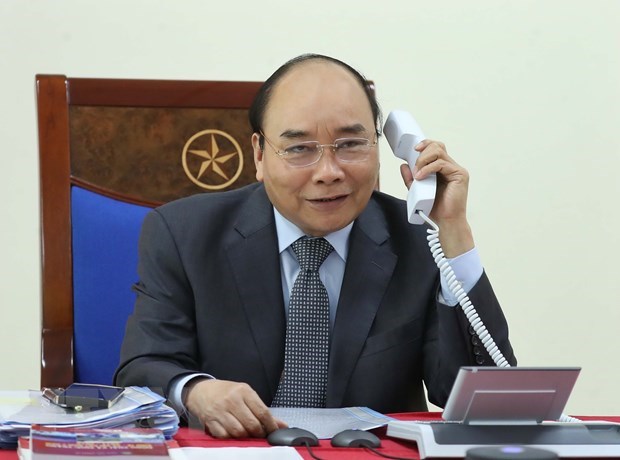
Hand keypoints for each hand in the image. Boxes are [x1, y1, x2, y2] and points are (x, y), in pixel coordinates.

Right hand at [184, 378, 286, 437]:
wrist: (201, 390)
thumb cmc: (226, 392)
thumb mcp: (245, 394)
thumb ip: (262, 409)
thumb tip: (281, 425)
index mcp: (244, 391)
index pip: (262, 412)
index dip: (271, 425)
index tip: (274, 431)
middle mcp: (232, 400)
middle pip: (251, 424)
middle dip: (258, 433)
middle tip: (260, 434)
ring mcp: (220, 411)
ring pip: (239, 432)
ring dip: (246, 437)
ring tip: (248, 435)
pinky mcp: (211, 421)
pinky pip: (225, 436)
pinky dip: (232, 438)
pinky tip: (234, 434)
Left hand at [399, 139, 473, 256]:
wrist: (445, 222)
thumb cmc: (435, 209)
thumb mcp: (417, 191)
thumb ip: (411, 179)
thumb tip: (404, 166)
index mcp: (443, 169)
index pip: (435, 148)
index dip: (425, 145)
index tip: (413, 150)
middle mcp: (451, 167)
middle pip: (437, 146)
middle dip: (422, 152)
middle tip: (414, 166)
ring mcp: (456, 170)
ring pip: (439, 152)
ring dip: (423, 160)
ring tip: (417, 173)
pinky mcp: (459, 175)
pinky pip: (441, 164)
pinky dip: (428, 169)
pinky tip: (420, 177)